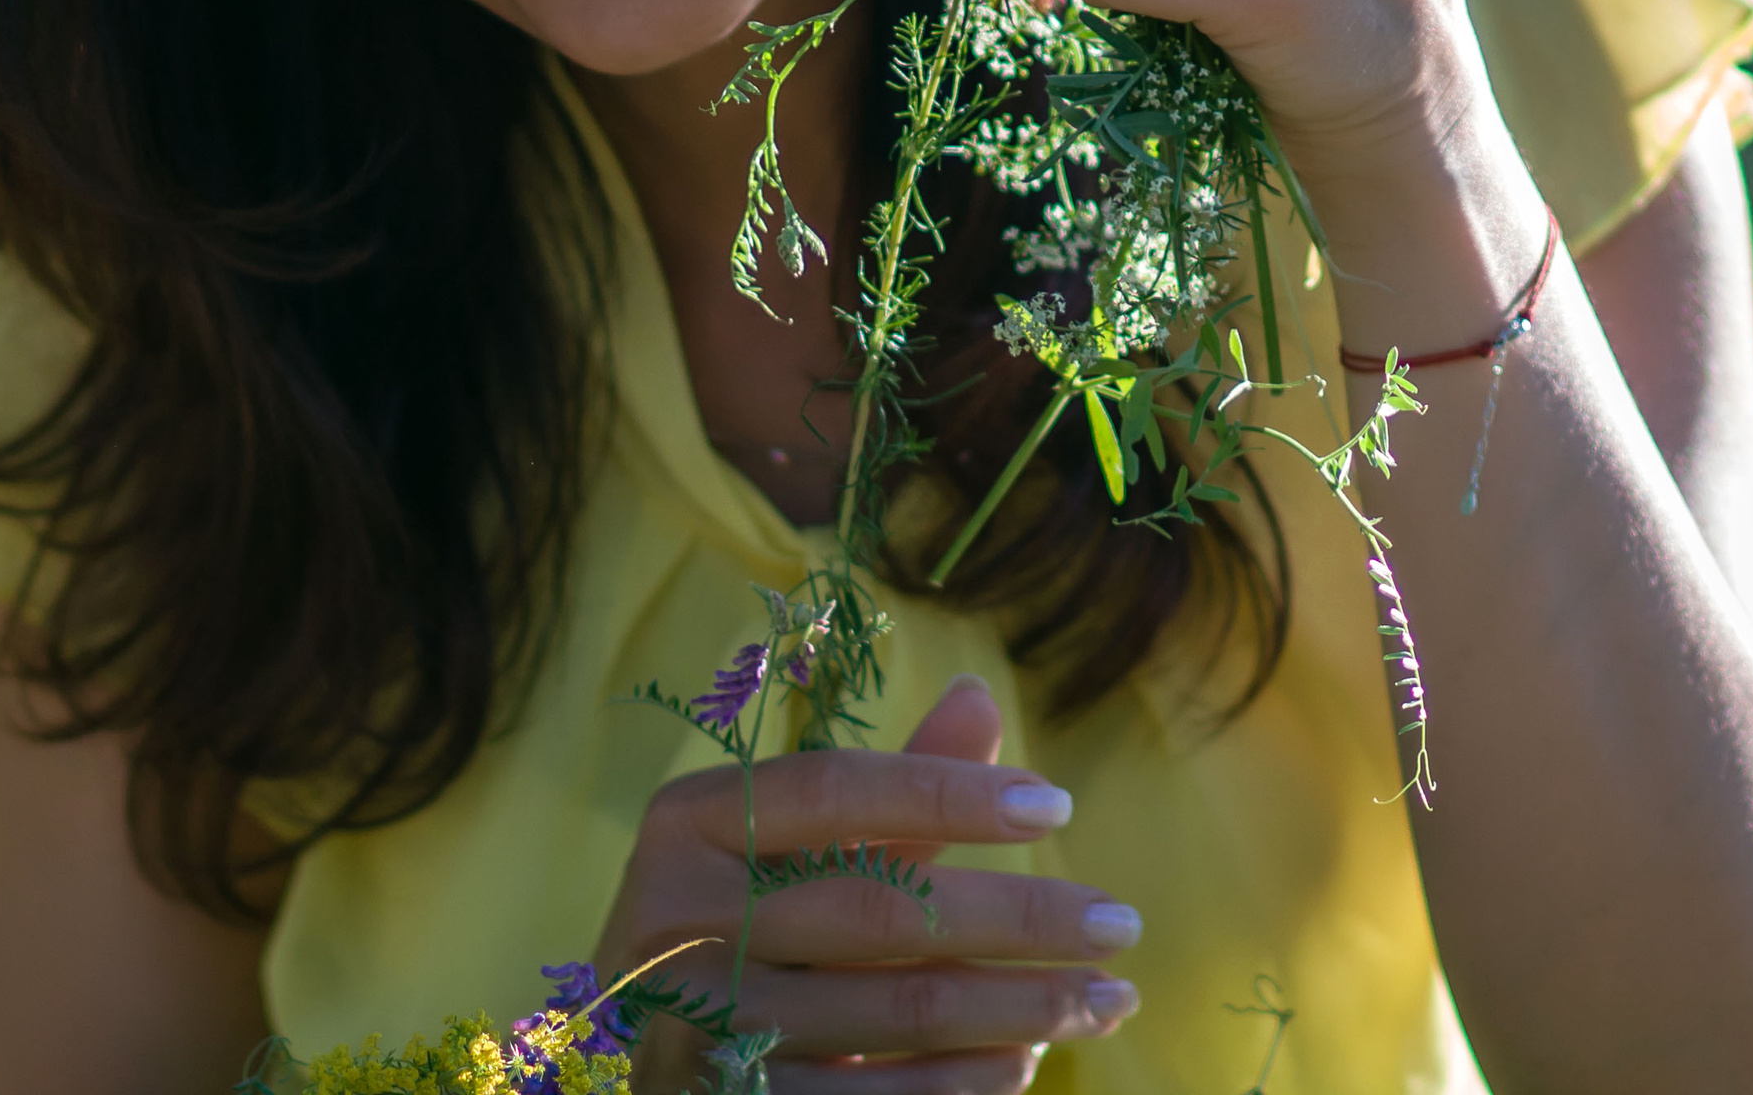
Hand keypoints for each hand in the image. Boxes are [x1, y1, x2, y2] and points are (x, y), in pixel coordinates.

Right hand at [597, 676, 1139, 1094]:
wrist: (631, 1064)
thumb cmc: (739, 924)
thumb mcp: (790, 849)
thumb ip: (889, 791)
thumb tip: (981, 696)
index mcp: (689, 823)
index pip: (835, 792)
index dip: (946, 793)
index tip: (1057, 803)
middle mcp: (677, 920)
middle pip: (879, 910)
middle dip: (1018, 918)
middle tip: (1121, 923)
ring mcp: (696, 1028)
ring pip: (891, 1013)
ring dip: (1017, 1007)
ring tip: (1105, 997)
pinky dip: (961, 1083)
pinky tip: (1025, 1059)